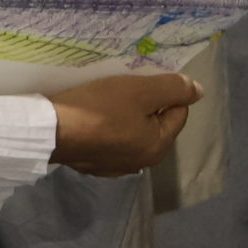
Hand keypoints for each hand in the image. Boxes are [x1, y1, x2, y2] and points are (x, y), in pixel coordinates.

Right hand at [48, 73, 200, 176]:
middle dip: (145, 103)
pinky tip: (93, 114)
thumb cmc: (99, 109)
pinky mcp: (92, 164)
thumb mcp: (142, 90)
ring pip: (131, 129)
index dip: (165, 92)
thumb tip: (198, 91)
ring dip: (125, 113)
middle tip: (126, 88)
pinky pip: (110, 138)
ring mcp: (113, 166)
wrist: (49, 130)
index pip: (178, 111)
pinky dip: (106, 125)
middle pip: (155, 121)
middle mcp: (139, 163)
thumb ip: (174, 89)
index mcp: (157, 148)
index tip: (143, 81)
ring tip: (108, 98)